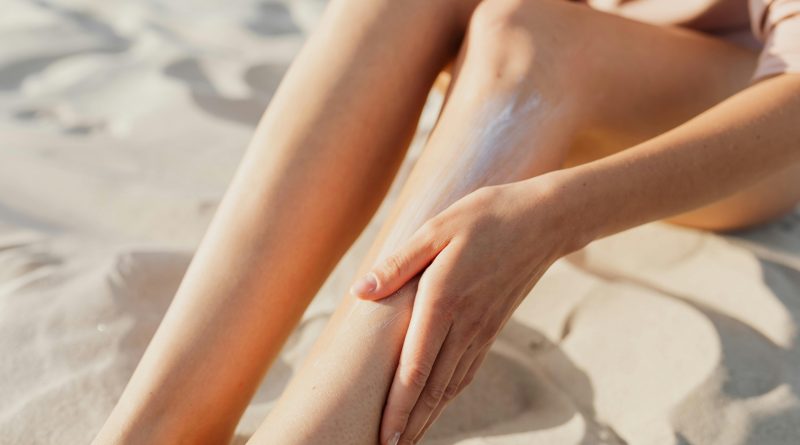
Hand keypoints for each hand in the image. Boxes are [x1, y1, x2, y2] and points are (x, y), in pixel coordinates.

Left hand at [350, 178, 576, 444]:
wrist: (545, 221)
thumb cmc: (486, 217)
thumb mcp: (437, 228)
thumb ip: (398, 263)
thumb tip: (360, 291)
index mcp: (443, 299)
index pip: (415, 368)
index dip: (397, 407)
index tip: (383, 436)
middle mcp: (464, 323)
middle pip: (432, 388)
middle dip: (408, 423)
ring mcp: (482, 329)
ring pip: (450, 386)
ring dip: (428, 416)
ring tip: (407, 438)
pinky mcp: (493, 327)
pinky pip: (467, 370)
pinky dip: (449, 395)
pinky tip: (439, 404)